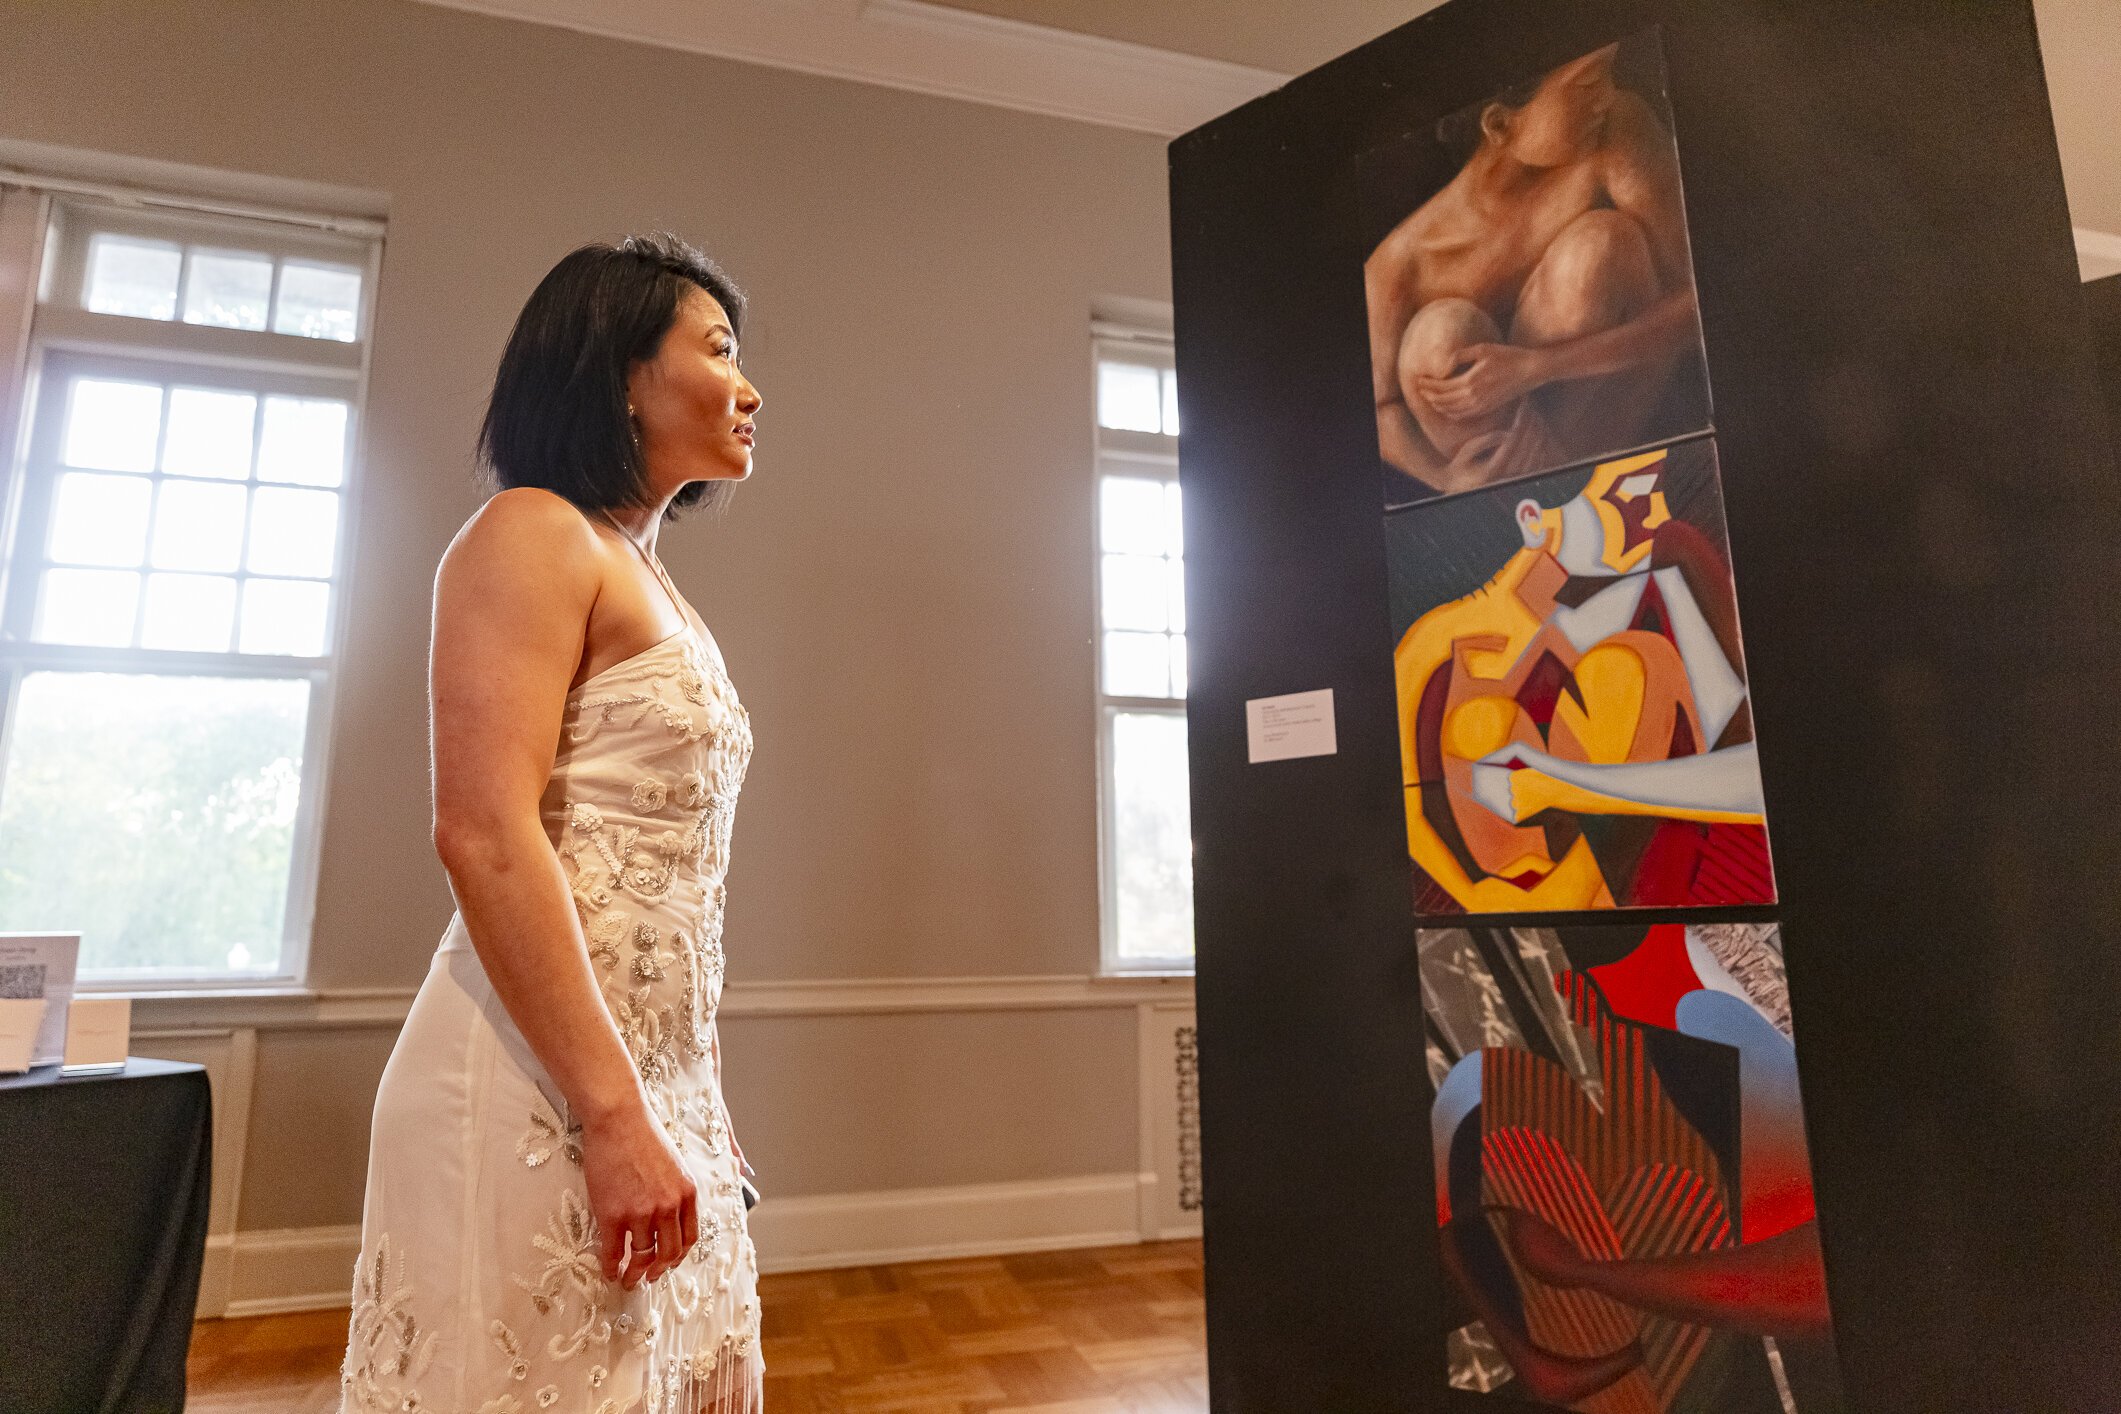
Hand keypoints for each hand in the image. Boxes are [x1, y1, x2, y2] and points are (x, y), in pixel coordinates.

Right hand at [580, 1101, 697, 1287]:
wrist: (618, 1119)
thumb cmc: (644, 1135)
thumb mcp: (676, 1164)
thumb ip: (677, 1191)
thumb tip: (672, 1215)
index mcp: (687, 1194)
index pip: (689, 1238)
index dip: (678, 1256)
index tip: (668, 1263)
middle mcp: (669, 1207)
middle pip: (669, 1253)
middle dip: (658, 1271)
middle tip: (648, 1278)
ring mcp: (641, 1213)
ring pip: (642, 1257)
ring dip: (634, 1274)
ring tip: (627, 1279)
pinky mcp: (613, 1214)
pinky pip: (613, 1251)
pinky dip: (611, 1266)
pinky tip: (609, 1270)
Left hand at [1417, 342, 1544, 420]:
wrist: (1530, 370)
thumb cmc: (1508, 356)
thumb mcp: (1483, 349)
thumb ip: (1461, 355)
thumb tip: (1443, 364)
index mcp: (1470, 381)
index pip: (1441, 387)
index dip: (1428, 385)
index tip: (1419, 380)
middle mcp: (1473, 397)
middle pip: (1443, 401)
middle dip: (1429, 396)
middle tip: (1420, 390)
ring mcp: (1481, 405)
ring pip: (1451, 412)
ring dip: (1438, 406)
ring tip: (1430, 399)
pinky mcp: (1487, 409)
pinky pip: (1463, 416)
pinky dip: (1451, 413)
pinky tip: (1447, 408)